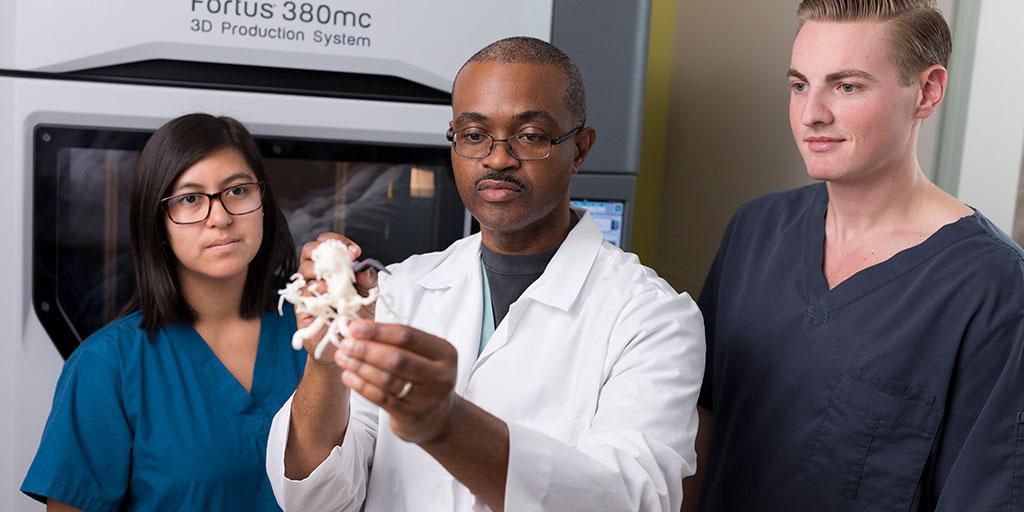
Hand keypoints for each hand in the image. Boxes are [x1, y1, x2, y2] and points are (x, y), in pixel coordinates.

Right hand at [295, 232, 378, 363]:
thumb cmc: (358, 316)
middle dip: (322, 251)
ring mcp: (308, 290)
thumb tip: (363, 269)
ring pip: (304, 270)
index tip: (355, 251)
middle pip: (308, 251)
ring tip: (337, 283)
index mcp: (332, 266)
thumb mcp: (368, 295)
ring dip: (321, 272)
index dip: (337, 241)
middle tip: (342, 261)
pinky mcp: (303, 307)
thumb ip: (368, 279)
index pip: (327, 243)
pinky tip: (329, 298)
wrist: (350, 343)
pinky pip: (303, 294)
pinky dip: (316, 292)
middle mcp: (317, 275)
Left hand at [334, 320, 458, 443]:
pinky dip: (361, 385)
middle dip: (366, 350)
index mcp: (445, 352)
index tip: (354, 328)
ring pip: (386, 379)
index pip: (408, 336)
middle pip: (397, 358)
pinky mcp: (411, 416)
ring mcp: (427, 399)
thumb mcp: (424, 356)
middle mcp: (441, 376)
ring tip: (342, 358)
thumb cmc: (425, 378)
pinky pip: (381, 398)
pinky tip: (348, 376)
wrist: (439, 417)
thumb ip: (397, 341)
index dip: (378, 331)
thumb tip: (358, 329)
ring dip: (360, 367)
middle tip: (345, 344)